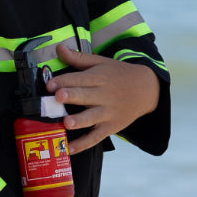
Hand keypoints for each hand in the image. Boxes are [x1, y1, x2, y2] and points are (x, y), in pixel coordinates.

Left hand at [45, 44, 159, 154]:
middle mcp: (104, 95)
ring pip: (92, 118)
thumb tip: (58, 48)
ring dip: (79, 121)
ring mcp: (108, 113)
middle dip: (72, 96)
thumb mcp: (101, 62)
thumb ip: (78, 58)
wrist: (146, 90)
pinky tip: (69, 149)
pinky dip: (83, 144)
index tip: (50, 84)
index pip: (80, 78)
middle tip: (58, 97)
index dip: (64, 81)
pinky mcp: (110, 127)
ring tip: (66, 123)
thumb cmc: (118, 75)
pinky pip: (95, 137)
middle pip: (86, 96)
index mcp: (100, 77)